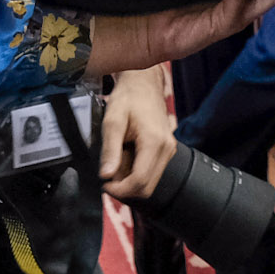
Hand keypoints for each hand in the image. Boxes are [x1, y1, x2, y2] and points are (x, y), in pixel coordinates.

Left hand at [99, 66, 177, 200]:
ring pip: (151, 181)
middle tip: (108, 179)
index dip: (120, 190)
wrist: (143, 83)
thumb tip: (107, 175)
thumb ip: (110, 149)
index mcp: (154, 141)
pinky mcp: (167, 149)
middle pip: (147, 187)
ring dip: (131, 181)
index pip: (140, 181)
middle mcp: (166, 148)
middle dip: (125, 189)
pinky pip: (153, 171)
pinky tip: (127, 158)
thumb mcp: (112, 121)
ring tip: (117, 163)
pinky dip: (138, 172)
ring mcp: (168, 149)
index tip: (105, 185)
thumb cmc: (128, 98)